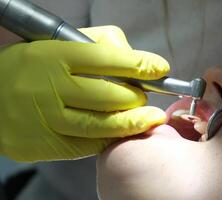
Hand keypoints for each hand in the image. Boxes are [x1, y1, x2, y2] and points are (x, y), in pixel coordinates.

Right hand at [0, 25, 169, 161]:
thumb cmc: (30, 67)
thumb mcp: (57, 45)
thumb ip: (98, 46)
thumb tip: (133, 61)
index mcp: (54, 56)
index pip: (109, 59)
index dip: (140, 64)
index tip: (159, 68)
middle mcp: (49, 87)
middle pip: (111, 95)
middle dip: (136, 96)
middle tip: (143, 95)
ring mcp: (45, 118)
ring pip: (102, 125)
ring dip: (132, 121)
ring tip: (148, 117)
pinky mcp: (43, 143)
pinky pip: (88, 144)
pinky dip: (109, 137)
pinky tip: (119, 130)